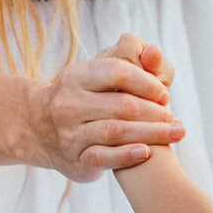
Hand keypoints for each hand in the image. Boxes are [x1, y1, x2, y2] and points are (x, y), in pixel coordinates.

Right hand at [29, 32, 181, 181]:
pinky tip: (146, 152)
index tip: (164, 93)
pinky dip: (126, 155)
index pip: (118, 72)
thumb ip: (129, 61)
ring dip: (151, 133)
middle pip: (122, 105)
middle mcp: (69, 104)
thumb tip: (155, 53)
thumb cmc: (80, 96)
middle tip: (176, 118)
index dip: (147, 82)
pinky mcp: (75, 159)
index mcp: (76, 76)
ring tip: (175, 133)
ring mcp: (70, 133)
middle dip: (155, 112)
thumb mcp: (94, 73)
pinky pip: (103, 157)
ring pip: (115, 131)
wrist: (36, 128)